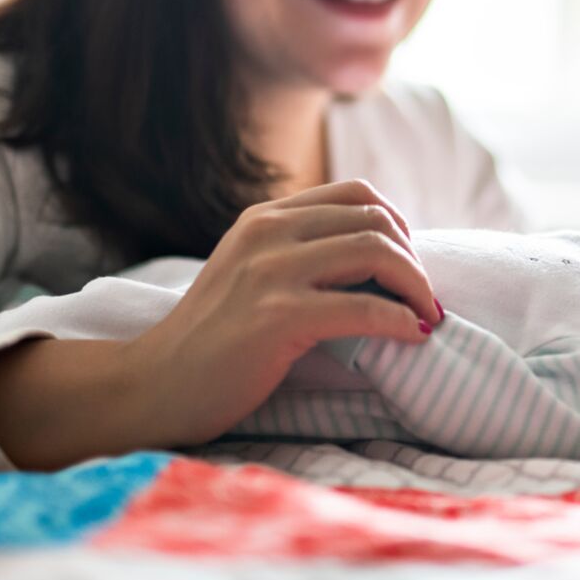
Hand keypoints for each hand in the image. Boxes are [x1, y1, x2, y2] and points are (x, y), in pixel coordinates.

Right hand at [128, 179, 440, 446]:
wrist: (153, 386)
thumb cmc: (215, 340)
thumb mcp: (253, 272)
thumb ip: (300, 252)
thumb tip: (382, 254)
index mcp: (266, 218)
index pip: (356, 193)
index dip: (397, 224)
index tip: (409, 262)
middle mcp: (269, 232)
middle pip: (375, 219)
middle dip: (414, 258)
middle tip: (424, 297)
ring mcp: (271, 272)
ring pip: (376, 252)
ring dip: (417, 286)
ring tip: (426, 316)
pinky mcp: (278, 317)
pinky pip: (364, 308)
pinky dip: (401, 321)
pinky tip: (412, 335)